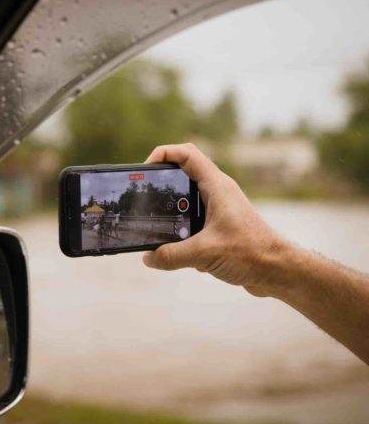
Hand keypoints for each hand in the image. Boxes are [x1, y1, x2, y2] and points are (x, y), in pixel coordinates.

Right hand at [143, 143, 288, 296]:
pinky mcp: (219, 226)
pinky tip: (183, 254)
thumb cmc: (251, 252)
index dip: (163, 153)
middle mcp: (217, 192)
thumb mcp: (204, 253)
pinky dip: (183, 234)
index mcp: (216, 186)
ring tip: (160, 228)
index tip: (145, 169)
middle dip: (163, 185)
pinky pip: (193, 222)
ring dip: (173, 214)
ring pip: (187, 201)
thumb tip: (148, 258)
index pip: (186, 153)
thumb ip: (171, 255)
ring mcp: (219, 209)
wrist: (277, 270)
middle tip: (146, 198)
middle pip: (183, 175)